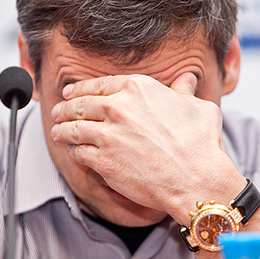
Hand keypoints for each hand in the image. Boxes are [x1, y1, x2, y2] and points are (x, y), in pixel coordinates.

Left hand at [50, 73, 240, 222]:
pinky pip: (79, 152)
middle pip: (80, 105)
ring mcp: (107, 134)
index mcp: (137, 88)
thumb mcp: (198, 107)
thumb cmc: (201, 143)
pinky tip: (74, 152)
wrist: (195, 178)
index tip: (72, 92)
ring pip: (73, 128)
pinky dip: (74, 151)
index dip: (81, 89)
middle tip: (58, 112)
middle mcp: (118, 107)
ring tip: (58, 132)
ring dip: (63, 129)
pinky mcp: (102, 160)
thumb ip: (184, 92)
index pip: (98, 85)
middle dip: (65, 108)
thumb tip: (187, 80)